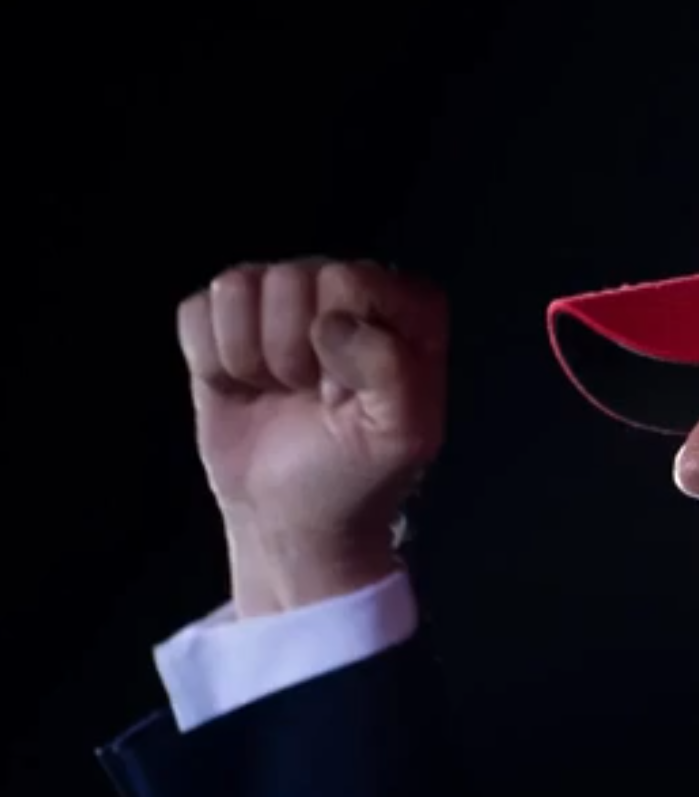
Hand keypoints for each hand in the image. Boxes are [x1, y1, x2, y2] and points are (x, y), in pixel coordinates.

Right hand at [178, 260, 447, 616]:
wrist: (292, 517)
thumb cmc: (356, 473)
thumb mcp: (403, 434)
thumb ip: (392, 370)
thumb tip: (332, 324)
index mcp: (404, 308)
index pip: (352, 279)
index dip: (342, 341)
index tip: (350, 391)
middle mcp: (344, 291)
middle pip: (290, 279)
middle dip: (292, 352)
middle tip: (313, 396)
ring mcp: (282, 301)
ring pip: (238, 286)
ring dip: (250, 357)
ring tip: (280, 391)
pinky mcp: (227, 322)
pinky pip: (196, 310)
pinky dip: (211, 361)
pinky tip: (244, 388)